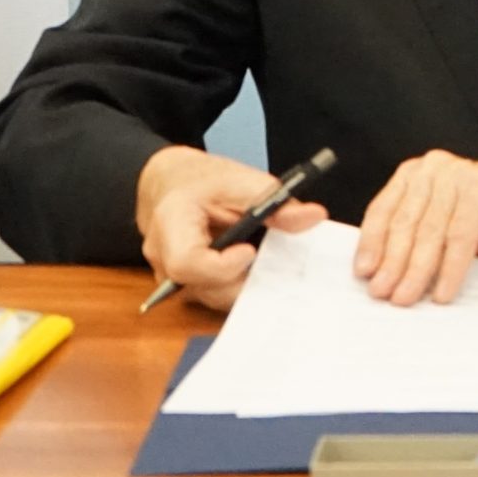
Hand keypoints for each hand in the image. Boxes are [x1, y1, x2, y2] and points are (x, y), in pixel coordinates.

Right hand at [134, 146, 328, 313]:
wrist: (174, 184)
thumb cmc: (205, 181)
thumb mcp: (241, 180)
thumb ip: (276, 202)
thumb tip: (315, 216)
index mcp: (171, 222)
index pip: (186, 262)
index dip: (221, 266)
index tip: (250, 251)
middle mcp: (162, 255)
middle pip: (201, 287)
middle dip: (242, 280)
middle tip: (275, 265)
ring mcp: (169, 275)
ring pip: (209, 296)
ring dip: (243, 285)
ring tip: (269, 263)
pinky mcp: (184, 284)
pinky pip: (211, 294)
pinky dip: (237, 285)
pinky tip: (258, 271)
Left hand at [353, 150, 477, 305]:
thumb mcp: (445, 231)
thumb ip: (416, 241)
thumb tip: (382, 276)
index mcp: (419, 175)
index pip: (384, 210)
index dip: (372, 244)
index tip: (364, 273)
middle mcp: (436, 170)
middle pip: (405, 223)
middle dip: (393, 264)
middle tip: (385, 293)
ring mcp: (461, 176)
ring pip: (430, 231)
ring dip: (417, 270)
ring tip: (409, 296)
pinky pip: (460, 235)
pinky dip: (450, 267)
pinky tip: (444, 290)